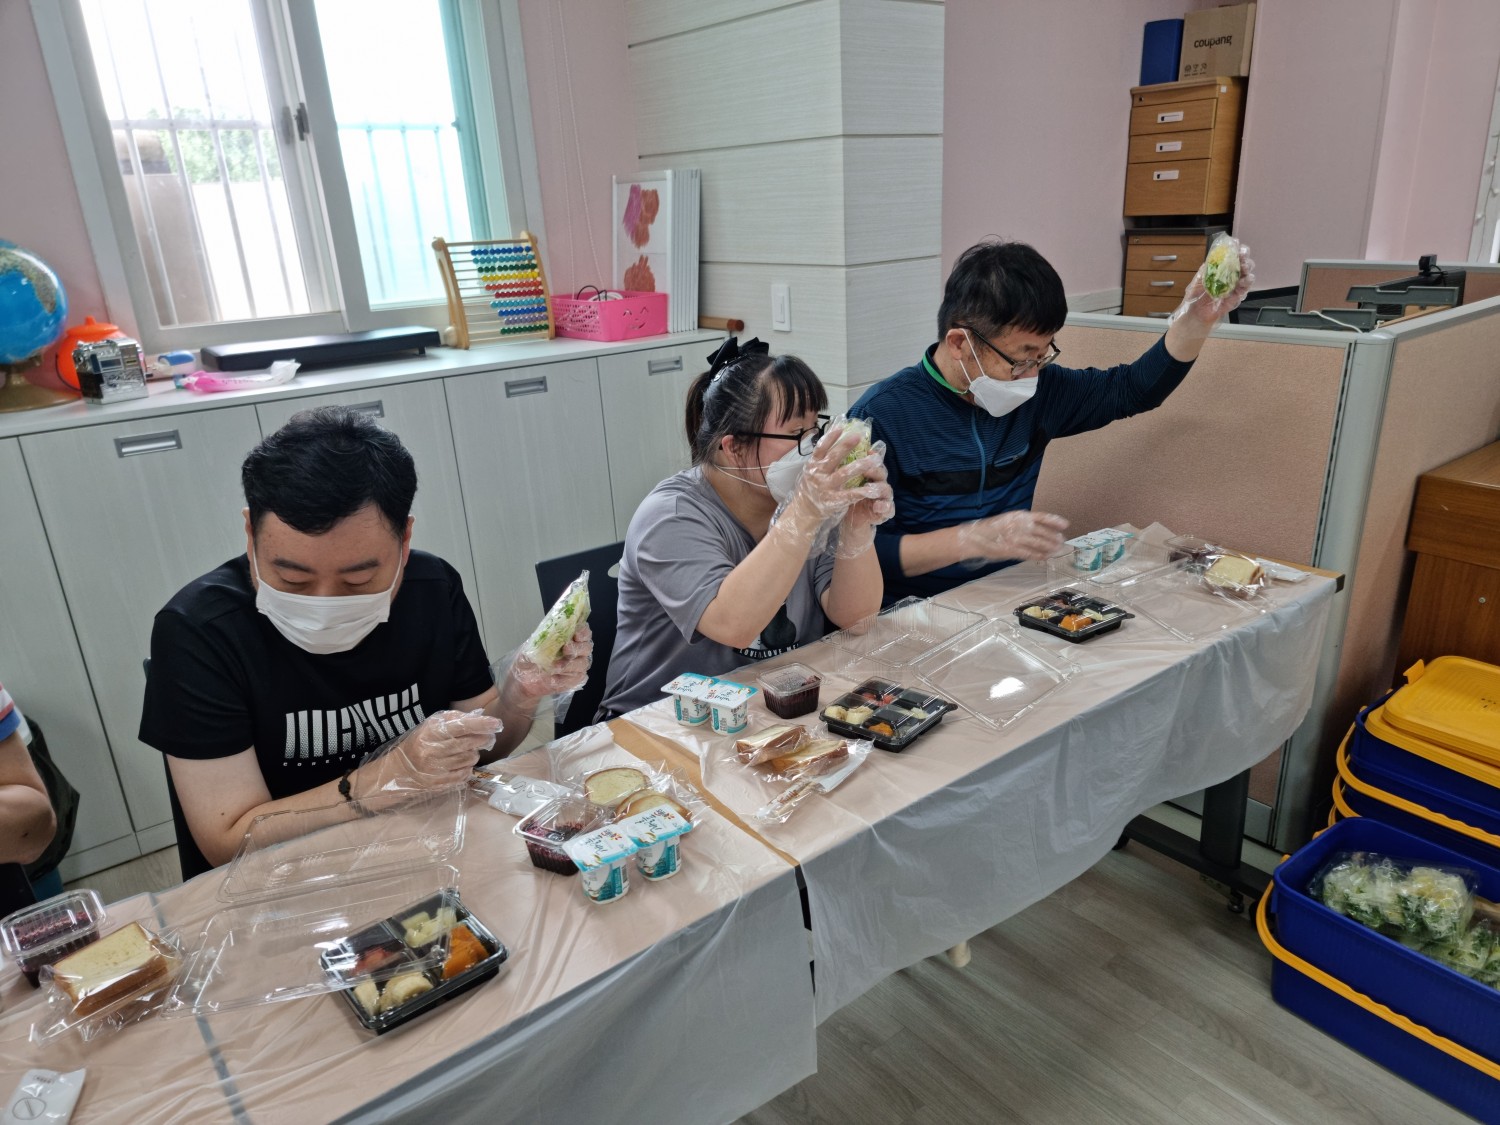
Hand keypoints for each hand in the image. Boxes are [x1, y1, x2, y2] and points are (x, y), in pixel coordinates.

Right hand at [364, 709, 501, 792]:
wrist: (399, 770)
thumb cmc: (420, 743)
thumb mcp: (432, 725)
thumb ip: (455, 719)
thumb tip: (480, 718)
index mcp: (430, 732)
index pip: (461, 726)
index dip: (481, 724)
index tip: (497, 723)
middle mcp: (432, 751)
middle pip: (469, 745)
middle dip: (483, 739)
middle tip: (488, 737)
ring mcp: (435, 769)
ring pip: (470, 760)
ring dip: (474, 754)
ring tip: (467, 751)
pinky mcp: (439, 784)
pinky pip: (465, 775)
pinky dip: (467, 768)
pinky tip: (460, 764)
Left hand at [505, 622, 592, 700]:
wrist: (524, 679)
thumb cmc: (531, 658)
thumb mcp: (533, 645)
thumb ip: (543, 637)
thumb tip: (549, 631)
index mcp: (570, 638)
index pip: (584, 632)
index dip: (583, 632)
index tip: (575, 634)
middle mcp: (578, 651)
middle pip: (586, 647)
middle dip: (577, 647)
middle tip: (565, 649)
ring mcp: (577, 666)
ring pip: (582, 664)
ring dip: (569, 664)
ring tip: (554, 667)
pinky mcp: (574, 680)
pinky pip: (576, 679)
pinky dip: (564, 679)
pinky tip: (553, 678)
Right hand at [787, 422, 889, 525]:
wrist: (804, 511)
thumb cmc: (811, 487)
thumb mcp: (811, 470)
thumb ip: (822, 458)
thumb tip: (835, 437)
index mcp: (812, 465)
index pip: (820, 448)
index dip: (830, 437)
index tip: (841, 427)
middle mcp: (818, 475)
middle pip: (833, 458)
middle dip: (846, 446)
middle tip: (858, 437)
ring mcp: (825, 488)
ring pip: (844, 474)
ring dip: (860, 466)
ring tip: (874, 459)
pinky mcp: (833, 501)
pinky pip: (849, 495)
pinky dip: (861, 491)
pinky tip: (872, 488)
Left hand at [834, 441, 893, 556]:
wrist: (852, 522)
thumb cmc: (849, 499)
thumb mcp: (845, 484)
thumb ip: (847, 471)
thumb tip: (839, 451)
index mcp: (871, 475)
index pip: (874, 463)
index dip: (873, 456)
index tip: (868, 452)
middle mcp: (878, 484)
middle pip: (881, 474)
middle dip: (875, 470)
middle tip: (866, 470)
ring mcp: (883, 498)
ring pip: (886, 490)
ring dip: (879, 488)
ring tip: (871, 489)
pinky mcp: (884, 512)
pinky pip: (888, 510)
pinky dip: (885, 508)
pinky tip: (878, 507)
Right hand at [956, 510, 1068, 561]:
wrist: (975, 537)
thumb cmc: (992, 528)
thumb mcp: (1008, 520)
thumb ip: (1023, 523)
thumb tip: (1040, 529)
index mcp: (1019, 516)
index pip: (1042, 517)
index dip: (1055, 521)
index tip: (1065, 525)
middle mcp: (1020, 525)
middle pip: (1043, 532)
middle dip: (1055, 537)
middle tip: (1062, 541)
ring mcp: (1016, 538)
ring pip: (1039, 544)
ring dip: (1050, 548)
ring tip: (1057, 550)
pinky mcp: (1012, 550)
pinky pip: (1030, 554)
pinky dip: (1039, 556)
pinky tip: (1045, 557)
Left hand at [1176, 246, 1256, 327]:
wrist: (1195, 313)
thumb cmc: (1196, 295)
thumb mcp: (1199, 278)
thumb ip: (1208, 267)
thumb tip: (1215, 254)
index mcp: (1221, 268)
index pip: (1232, 255)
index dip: (1236, 248)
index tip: (1236, 244)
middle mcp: (1230, 275)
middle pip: (1243, 263)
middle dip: (1244, 257)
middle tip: (1242, 256)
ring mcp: (1235, 285)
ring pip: (1247, 274)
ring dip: (1248, 269)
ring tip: (1244, 269)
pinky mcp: (1237, 296)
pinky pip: (1245, 288)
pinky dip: (1247, 283)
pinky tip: (1245, 280)